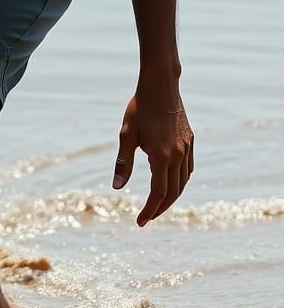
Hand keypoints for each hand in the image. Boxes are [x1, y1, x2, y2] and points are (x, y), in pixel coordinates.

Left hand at [112, 91, 193, 225]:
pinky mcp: (190, 141)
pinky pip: (188, 169)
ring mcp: (186, 148)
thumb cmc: (139, 109)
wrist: (161, 86)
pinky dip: (180, 182)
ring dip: (171, 197)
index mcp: (161, 156)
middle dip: (160, 208)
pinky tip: (171, 185)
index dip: (149, 209)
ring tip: (157, 206)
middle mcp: (178, 155)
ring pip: (183, 182)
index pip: (157, 193)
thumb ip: (124, 163)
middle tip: (146, 218)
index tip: (139, 222)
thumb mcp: (126, 135)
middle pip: (173, 192)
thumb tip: (117, 188)